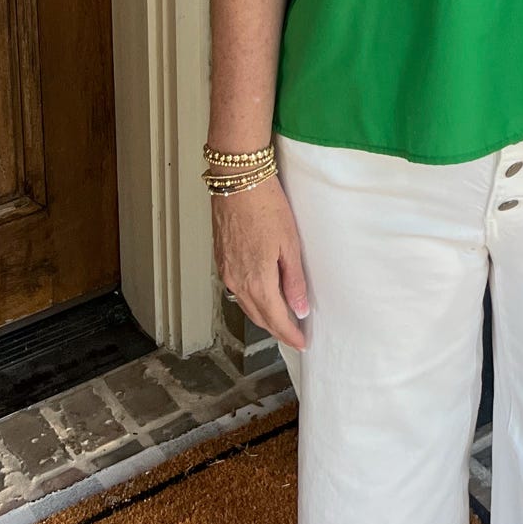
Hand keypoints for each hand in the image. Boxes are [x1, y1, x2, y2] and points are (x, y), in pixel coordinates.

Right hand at [212, 177, 310, 351]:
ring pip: (245, 304)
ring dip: (263, 315)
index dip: (289, 334)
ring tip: (280, 319)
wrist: (237, 181)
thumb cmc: (266, 206)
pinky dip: (250, 299)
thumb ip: (294, 280)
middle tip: (294, 335)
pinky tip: (260, 295)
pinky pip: (236, 289)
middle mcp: (237, 281)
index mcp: (257, 281)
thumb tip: (300, 309)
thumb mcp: (290, 244)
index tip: (302, 342)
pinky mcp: (220, 259)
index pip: (275, 319)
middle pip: (258, 316)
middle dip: (277, 328)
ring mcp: (226, 271)